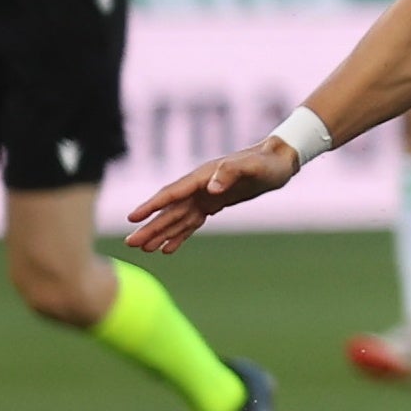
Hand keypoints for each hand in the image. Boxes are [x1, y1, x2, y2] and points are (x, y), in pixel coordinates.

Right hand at [124, 137, 302, 253]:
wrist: (279, 161)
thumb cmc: (267, 162)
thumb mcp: (253, 167)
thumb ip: (231, 173)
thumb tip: (210, 188)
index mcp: (202, 176)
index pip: (171, 194)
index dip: (152, 206)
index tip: (132, 218)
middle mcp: (199, 187)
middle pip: (169, 210)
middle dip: (150, 227)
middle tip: (131, 244)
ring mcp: (204, 196)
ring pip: (177, 218)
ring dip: (161, 233)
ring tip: (144, 250)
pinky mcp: (213, 204)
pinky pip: (191, 222)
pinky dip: (179, 235)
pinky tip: (167, 248)